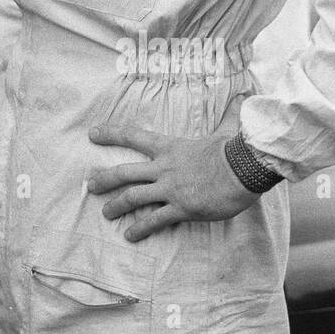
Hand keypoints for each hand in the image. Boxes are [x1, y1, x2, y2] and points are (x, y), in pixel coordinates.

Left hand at [84, 122, 258, 241]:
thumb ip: (229, 115)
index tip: (92, 134)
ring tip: (106, 214)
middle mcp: (164, 167)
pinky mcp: (181, 208)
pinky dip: (141, 228)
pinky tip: (131, 236)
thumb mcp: (227, 129)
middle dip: (104, 179)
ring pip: (133, 197)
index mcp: (170, 147)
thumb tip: (242, 97)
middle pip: (124, 172)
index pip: (133, 136)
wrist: (244, 169)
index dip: (111, 134)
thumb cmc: (235, 149)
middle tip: (90, 184)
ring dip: (117, 206)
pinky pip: (155, 220)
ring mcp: (170, 189)